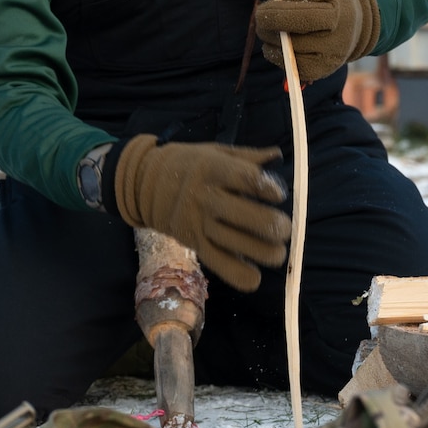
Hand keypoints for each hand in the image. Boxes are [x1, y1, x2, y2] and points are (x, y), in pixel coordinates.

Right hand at [111, 136, 289, 291]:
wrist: (144, 184)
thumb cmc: (188, 165)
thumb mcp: (214, 151)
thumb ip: (247, 156)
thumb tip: (278, 156)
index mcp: (212, 168)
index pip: (245, 179)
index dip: (268, 189)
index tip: (277, 195)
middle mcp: (205, 196)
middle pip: (246, 215)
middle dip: (274, 226)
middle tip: (283, 228)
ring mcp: (198, 222)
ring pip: (236, 243)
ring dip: (265, 252)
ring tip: (276, 251)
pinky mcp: (194, 244)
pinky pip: (219, 264)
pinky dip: (240, 276)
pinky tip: (255, 277)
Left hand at [253, 0, 380, 82]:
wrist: (353, 18)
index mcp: (335, 0)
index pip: (300, 6)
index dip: (275, 9)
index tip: (264, 6)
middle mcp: (339, 28)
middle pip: (294, 31)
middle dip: (269, 26)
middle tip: (261, 21)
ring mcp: (334, 51)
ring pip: (291, 52)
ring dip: (271, 43)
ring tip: (270, 33)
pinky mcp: (325, 69)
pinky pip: (295, 69)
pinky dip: (280, 58)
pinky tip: (279, 47)